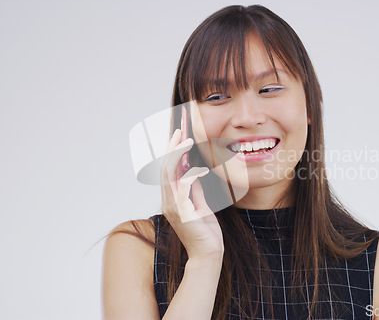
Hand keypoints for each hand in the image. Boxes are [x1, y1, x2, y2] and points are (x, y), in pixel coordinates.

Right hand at [160, 115, 223, 260]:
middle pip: (165, 167)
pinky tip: (203, 168)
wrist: (208, 255)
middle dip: (172, 146)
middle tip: (180, 129)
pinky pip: (184, 186)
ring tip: (186, 139)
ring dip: (177, 154)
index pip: (168, 169)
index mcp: (172, 198)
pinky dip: (192, 174)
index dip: (172, 150)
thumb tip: (195, 171)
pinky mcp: (183, 211)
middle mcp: (169, 200)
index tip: (179, 133)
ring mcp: (173, 206)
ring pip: (169, 173)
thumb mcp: (200, 206)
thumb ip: (195, 190)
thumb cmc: (205, 232)